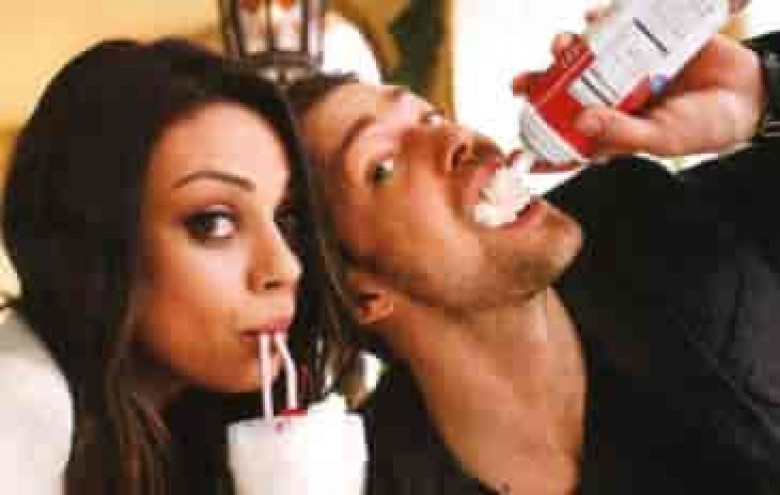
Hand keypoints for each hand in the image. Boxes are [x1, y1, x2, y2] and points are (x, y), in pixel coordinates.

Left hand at [512, 21, 765, 160]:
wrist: (748, 93)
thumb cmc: (704, 126)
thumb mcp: (663, 138)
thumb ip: (622, 132)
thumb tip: (582, 121)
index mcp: (610, 131)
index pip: (567, 141)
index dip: (540, 147)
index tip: (513, 152)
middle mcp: (609, 101)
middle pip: (562, 94)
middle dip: (538, 88)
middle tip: (519, 83)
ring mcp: (623, 72)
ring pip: (582, 59)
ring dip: (565, 50)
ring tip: (560, 43)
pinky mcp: (641, 45)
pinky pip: (614, 30)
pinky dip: (600, 19)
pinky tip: (592, 14)